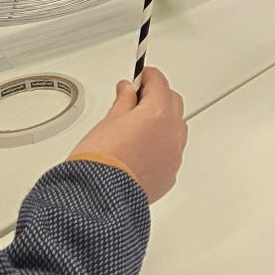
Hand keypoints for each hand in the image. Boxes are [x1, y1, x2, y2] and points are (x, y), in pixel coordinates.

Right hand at [70, 66, 187, 201]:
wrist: (99, 197)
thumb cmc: (100, 160)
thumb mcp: (108, 121)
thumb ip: (124, 101)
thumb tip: (128, 90)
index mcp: (158, 113)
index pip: (159, 82)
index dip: (147, 77)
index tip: (139, 77)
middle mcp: (172, 133)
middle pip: (172, 102)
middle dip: (157, 97)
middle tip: (135, 99)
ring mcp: (173, 155)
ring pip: (175, 128)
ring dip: (162, 123)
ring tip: (137, 128)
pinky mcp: (170, 175)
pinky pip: (170, 153)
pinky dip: (160, 147)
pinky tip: (140, 152)